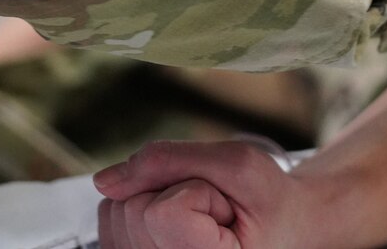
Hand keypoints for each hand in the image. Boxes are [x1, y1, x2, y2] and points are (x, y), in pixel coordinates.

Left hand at [93, 140, 310, 248]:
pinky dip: (140, 204)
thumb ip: (170, 160)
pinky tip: (174, 223)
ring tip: (197, 218)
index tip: (226, 208)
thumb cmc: (267, 200)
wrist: (281, 225)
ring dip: (157, 198)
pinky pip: (109, 215)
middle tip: (215, 212)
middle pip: (133, 210)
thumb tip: (106, 180)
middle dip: (175, 191)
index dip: (197, 189)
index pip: (163, 212)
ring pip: (116, 210)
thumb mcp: (237, 163)